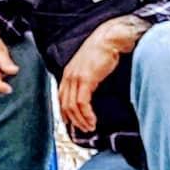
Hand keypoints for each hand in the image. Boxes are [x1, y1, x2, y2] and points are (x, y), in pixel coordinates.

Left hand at [58, 15, 150, 132]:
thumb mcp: (89, 66)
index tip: (70, 123)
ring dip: (81, 120)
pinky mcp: (86, 79)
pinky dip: (86, 114)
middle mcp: (69, 76)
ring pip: (73, 106)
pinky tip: (92, 120)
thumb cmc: (102, 51)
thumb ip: (85, 78)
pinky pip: (82, 103)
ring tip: (90, 127)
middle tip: (83, 129)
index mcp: (68, 73)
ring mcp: (76, 77)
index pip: (61, 97)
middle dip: (73, 120)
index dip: (65, 112)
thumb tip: (88, 92)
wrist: (108, 39)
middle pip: (65, 104)